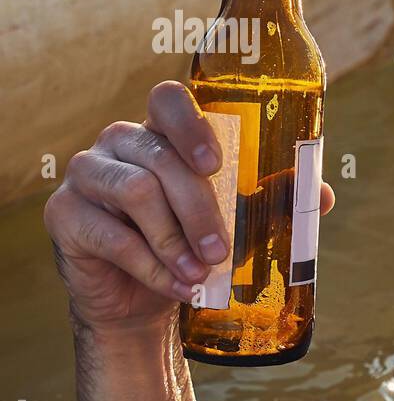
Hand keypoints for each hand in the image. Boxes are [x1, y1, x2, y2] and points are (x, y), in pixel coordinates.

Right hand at [44, 81, 333, 331]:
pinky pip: (111, 235)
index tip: (217, 163)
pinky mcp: (64, 214)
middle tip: (222, 252)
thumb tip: (322, 194)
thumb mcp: (240, 223)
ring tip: (200, 275)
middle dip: (199, 210)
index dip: (191, 125)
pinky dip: (151, 266)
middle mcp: (122, 143)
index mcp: (164, 133)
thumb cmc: (195, 247)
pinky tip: (176, 286)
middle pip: (162, 159)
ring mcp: (88, 174)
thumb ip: (273, 202)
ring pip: (135, 192)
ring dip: (175, 241)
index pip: (168, 100)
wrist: (145, 300)